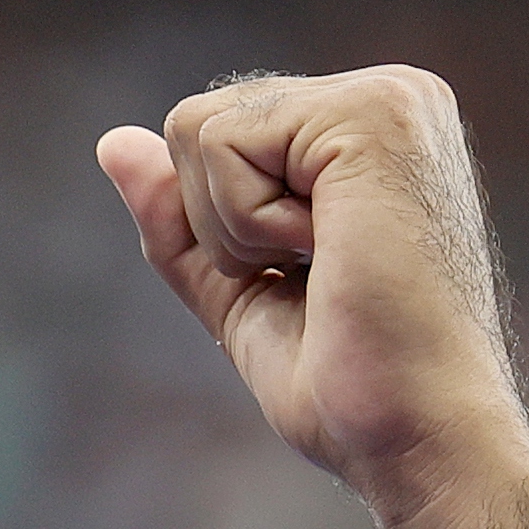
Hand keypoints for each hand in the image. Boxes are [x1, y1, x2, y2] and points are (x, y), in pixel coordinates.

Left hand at [97, 68, 528, 528]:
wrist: (416, 434)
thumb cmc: (350, 386)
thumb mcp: (240, 293)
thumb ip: (180, 219)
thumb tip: (112, 143)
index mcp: (369, 131)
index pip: (222, 139)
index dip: (221, 230)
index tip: (309, 281)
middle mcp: (388, 94)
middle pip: (200, 126)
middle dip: (221, 229)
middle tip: (316, 281)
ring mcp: (385, 96)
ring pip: (201, 131)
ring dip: (234, 231)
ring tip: (326, 267)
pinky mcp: (370, 113)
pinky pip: (222, 145)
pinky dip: (246, 226)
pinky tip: (326, 253)